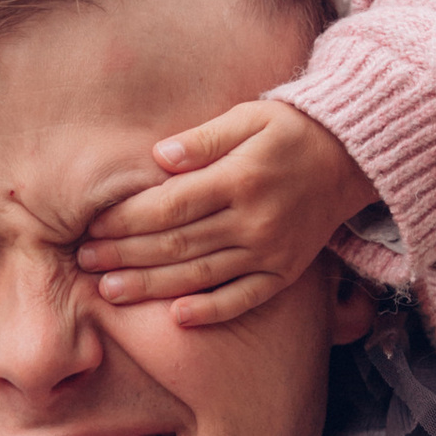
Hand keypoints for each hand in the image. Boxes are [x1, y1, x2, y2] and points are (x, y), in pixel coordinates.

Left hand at [74, 99, 371, 326]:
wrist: (352, 160)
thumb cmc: (291, 131)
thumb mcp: (249, 117)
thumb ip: (202, 139)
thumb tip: (158, 157)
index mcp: (240, 178)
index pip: (170, 206)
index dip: (126, 219)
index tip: (92, 226)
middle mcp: (254, 220)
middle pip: (177, 244)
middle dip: (124, 255)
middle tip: (83, 263)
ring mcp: (271, 252)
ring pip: (200, 275)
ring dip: (151, 286)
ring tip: (108, 291)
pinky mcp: (285, 272)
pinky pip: (244, 298)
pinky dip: (211, 311)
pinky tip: (176, 318)